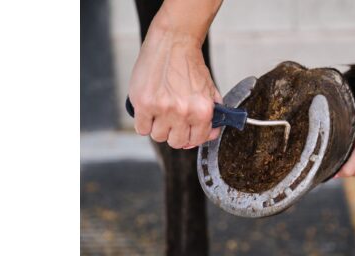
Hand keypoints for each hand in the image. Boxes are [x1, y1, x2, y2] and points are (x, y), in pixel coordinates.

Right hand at [128, 23, 220, 148]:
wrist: (173, 43)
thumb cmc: (190, 65)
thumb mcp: (209, 90)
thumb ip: (213, 113)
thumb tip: (211, 133)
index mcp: (202, 110)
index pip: (197, 140)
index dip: (192, 137)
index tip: (187, 132)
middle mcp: (183, 112)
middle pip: (176, 142)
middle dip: (175, 133)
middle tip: (172, 121)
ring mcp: (162, 109)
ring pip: (158, 136)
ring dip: (158, 128)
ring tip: (160, 112)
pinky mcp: (143, 103)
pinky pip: (141, 129)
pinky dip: (144, 123)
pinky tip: (149, 111)